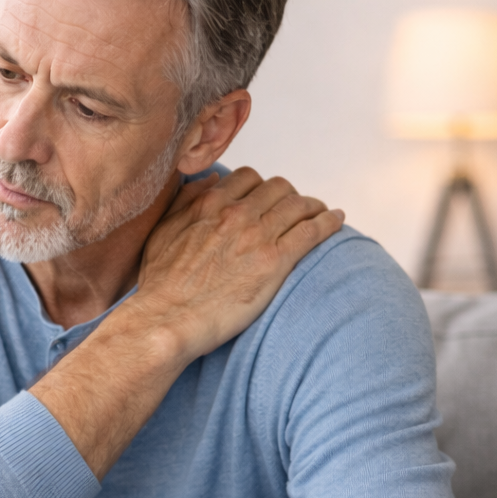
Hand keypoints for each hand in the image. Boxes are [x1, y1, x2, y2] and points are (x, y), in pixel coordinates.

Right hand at [134, 167, 343, 362]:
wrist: (167, 319)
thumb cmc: (159, 284)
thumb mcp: (162, 233)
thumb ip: (185, 202)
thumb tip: (211, 180)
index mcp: (208, 205)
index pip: (248, 178)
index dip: (261, 187)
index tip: (266, 199)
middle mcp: (236, 214)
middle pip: (278, 188)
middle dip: (289, 196)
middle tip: (294, 209)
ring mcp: (257, 236)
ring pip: (299, 205)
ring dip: (313, 206)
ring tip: (321, 213)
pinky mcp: (275, 262)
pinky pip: (312, 231)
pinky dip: (329, 222)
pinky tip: (337, 221)